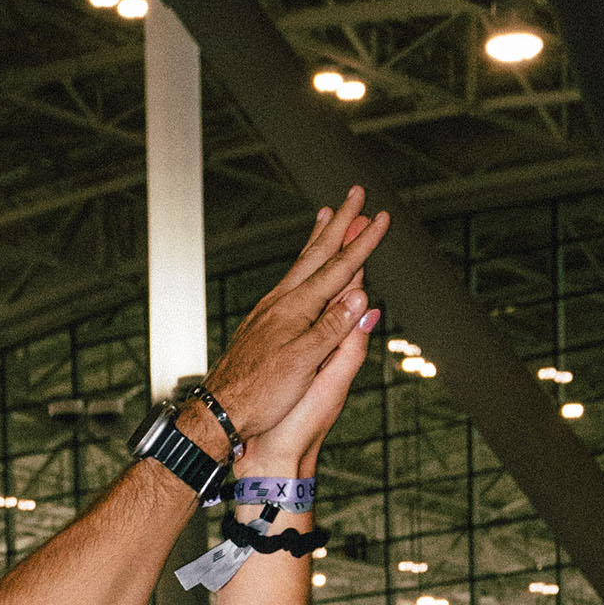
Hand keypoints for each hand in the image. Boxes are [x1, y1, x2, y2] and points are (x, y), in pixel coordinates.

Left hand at [204, 187, 388, 448]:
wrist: (221, 411)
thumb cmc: (262, 394)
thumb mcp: (305, 363)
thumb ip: (333, 327)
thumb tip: (360, 293)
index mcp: (297, 308)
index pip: (339, 267)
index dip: (364, 241)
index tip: (382, 217)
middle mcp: (281, 302)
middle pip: (317, 253)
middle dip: (340, 222)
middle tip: (354, 193)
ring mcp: (270, 310)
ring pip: (300, 264)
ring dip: (318, 237)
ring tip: (327, 214)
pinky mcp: (262, 323)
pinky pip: (290, 282)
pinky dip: (303, 265)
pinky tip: (302, 269)